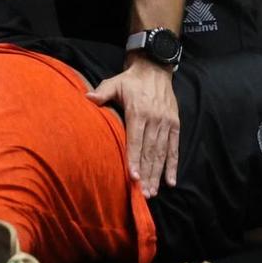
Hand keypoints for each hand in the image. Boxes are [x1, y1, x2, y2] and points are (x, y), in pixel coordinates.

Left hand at [88, 54, 179, 197]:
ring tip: (152, 192)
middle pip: (150, 151)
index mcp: (138, 111)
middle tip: (142, 194)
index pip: (136, 140)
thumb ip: (102, 92)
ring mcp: (166, 122)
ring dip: (157, 174)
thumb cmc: (131, 80)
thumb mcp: (115, 82)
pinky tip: (170, 181)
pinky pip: (174, 148)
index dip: (135, 159)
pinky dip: (173, 165)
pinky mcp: (175, 124)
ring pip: (161, 153)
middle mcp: (154, 119)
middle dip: (146, 174)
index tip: (133, 177)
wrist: (155, 68)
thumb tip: (86, 98)